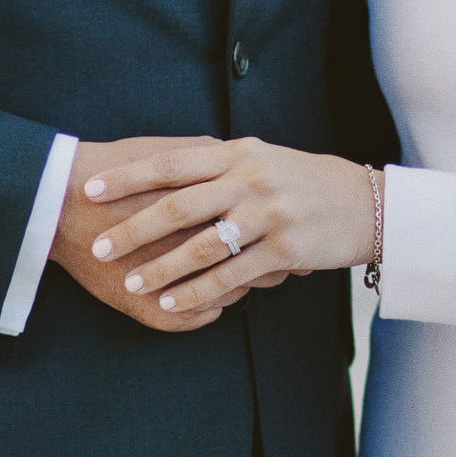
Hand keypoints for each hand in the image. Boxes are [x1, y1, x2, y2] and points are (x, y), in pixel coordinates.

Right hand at [50, 137, 257, 332]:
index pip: (257, 228)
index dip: (272, 231)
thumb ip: (209, 156)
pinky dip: (207, 309)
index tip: (278, 232)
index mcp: (206, 209)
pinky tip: (210, 298)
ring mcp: (173, 284)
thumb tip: (240, 163)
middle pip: (250, 266)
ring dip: (238, 287)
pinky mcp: (150, 308)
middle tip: (277, 266)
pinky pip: (197, 317)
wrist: (59, 202)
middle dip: (267, 266)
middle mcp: (194, 249)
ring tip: (243, 280)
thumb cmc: (116, 172)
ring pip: (227, 295)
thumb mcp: (169, 154)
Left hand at [84, 137, 377, 320]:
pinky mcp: (285, 249)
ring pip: (202, 246)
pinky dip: (197, 292)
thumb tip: (165, 169)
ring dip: (161, 267)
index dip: (128, 177)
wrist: (365, 203)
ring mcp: (269, 214)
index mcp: (239, 153)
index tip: (91, 189)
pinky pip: (231, 275)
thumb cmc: (303, 181)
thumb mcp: (262, 160)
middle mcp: (251, 179)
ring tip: (130, 281)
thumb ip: (219, 165)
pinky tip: (171, 303)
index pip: (171, 163)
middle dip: (134, 227)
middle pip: (179, 206)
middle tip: (100, 244)